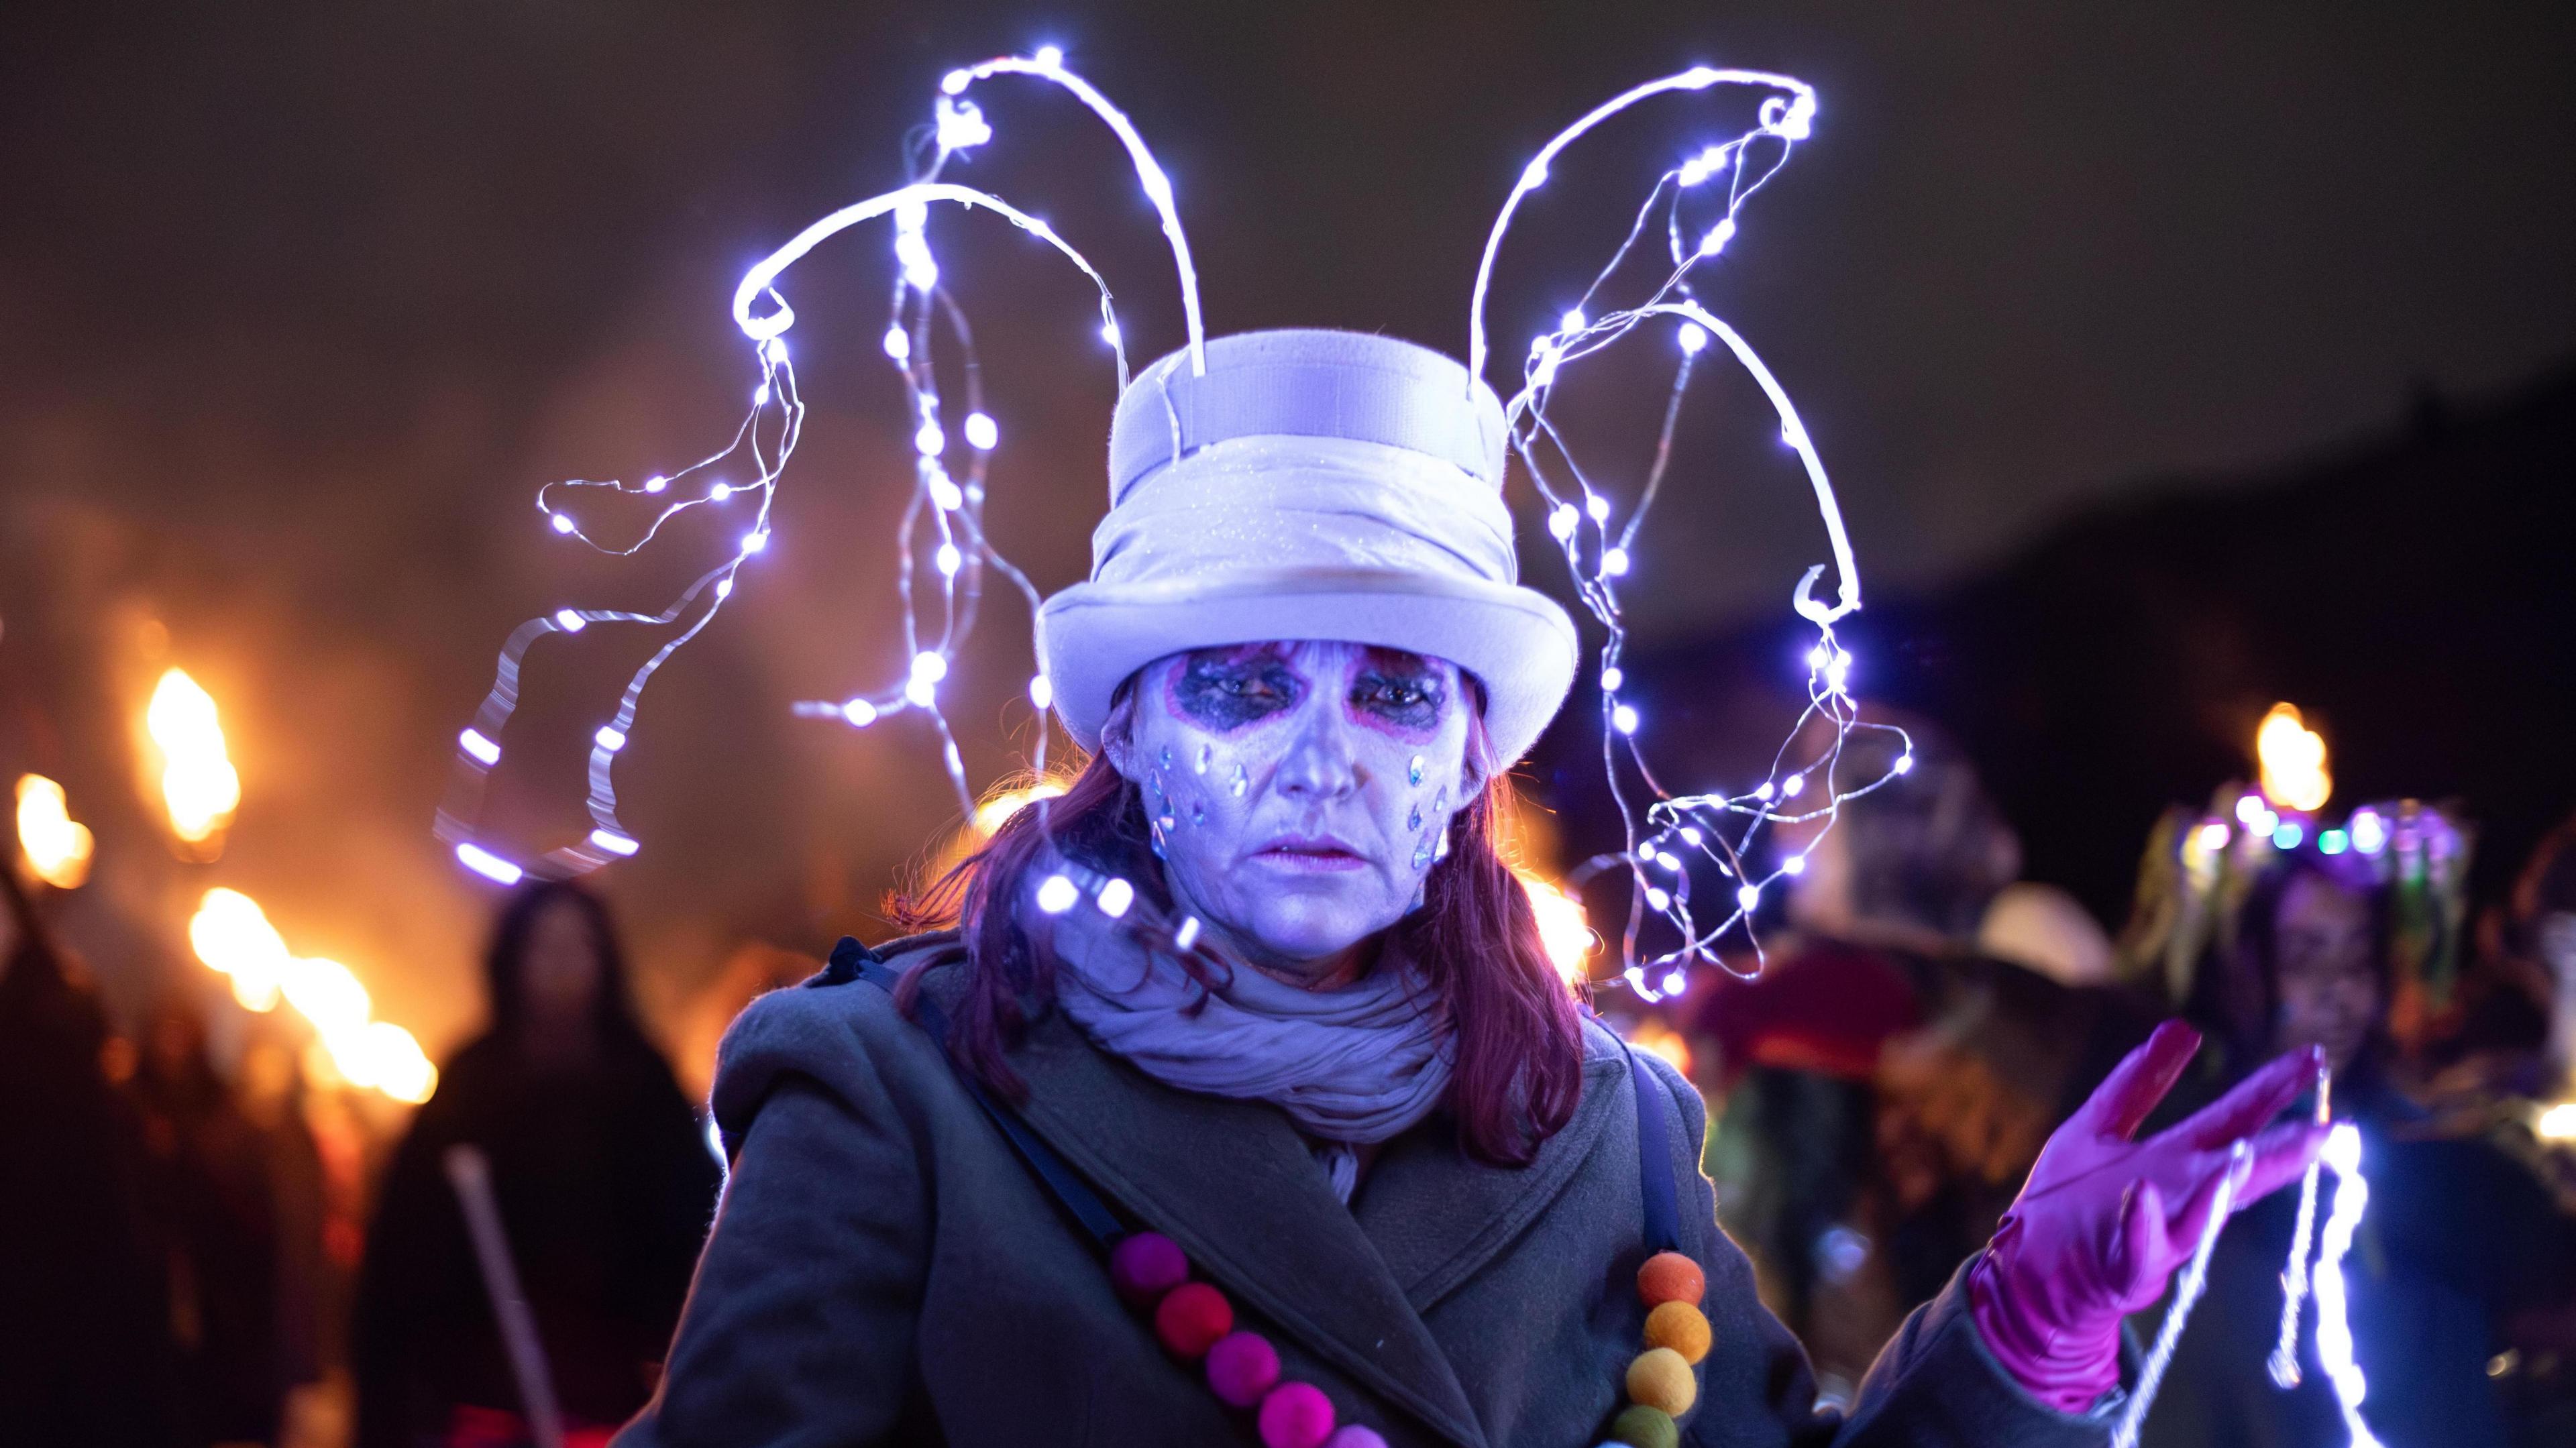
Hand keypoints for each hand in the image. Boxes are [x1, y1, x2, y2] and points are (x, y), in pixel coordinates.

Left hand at [1967, 1021, 2328, 1412]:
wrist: (2030, 1269)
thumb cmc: (2069, 1198)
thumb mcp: (2100, 1124)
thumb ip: (2139, 1081)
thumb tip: (2184, 1026)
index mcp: (2175, 1157)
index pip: (2235, 1118)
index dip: (2273, 1088)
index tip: (2313, 1056)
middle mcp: (2177, 1193)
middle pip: (2235, 1165)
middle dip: (2281, 1150)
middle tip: (2328, 1131)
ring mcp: (2156, 1232)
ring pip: (2200, 1211)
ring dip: (2223, 1188)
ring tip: (2245, 1159)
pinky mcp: (2121, 1265)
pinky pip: (2136, 1245)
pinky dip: (2141, 1222)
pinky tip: (2143, 1196)